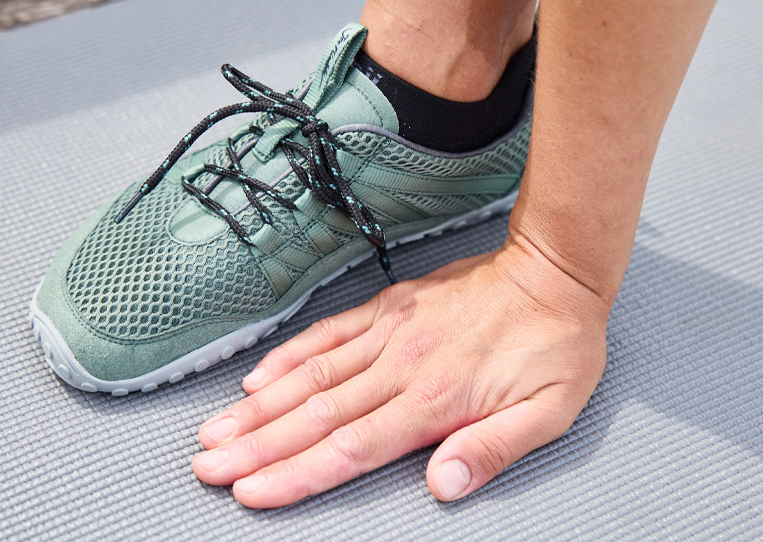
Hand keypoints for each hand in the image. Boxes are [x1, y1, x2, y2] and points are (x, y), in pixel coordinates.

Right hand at [191, 239, 607, 507]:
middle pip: (315, 414)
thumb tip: (443, 485)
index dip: (295, 473)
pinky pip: (330, 333)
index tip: (250, 491)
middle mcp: (401, 367)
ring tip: (215, 431)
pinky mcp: (389, 307)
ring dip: (259, 407)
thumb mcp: (549, 412)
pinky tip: (259, 377)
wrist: (552, 272)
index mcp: (435, 400)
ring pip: (311, 375)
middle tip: (208, 466)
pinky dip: (290, 355)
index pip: (350, 447)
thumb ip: (492, 449)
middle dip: (256, 446)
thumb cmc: (554, 346)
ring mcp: (390, 332)